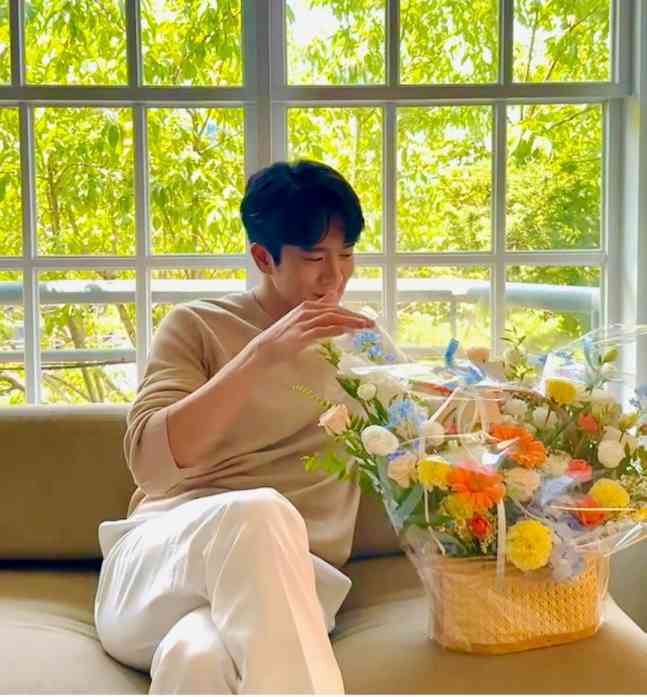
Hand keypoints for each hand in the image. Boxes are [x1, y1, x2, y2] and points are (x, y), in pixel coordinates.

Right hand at [249, 291, 374, 365]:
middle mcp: (306, 311)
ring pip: (332, 318)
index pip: (335, 307)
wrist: (261, 351)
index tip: (365, 320)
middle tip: (371, 325)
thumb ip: (316, 314)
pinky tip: (346, 332)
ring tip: (364, 328)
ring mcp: (302, 322)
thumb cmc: (281, 340)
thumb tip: (332, 304)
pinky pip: (321, 330)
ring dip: (350, 322)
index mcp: (307, 306)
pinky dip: (335, 330)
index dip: (352, 313)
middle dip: (355, 317)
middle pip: (336, 311)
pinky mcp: (300, 335)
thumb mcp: (300, 323)